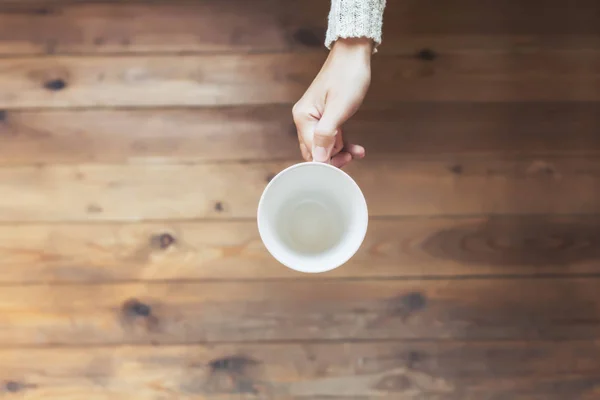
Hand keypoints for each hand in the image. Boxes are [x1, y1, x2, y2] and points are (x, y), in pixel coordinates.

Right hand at [292, 38, 371, 167]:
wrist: (354, 54)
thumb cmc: (347, 77)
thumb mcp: (338, 109)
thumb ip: (327, 135)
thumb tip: (319, 159)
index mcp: (303, 117)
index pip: (311, 151)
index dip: (327, 161)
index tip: (344, 164)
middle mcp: (305, 119)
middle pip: (315, 150)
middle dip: (333, 158)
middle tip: (351, 157)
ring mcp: (315, 117)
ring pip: (325, 145)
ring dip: (341, 151)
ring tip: (357, 152)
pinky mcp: (325, 116)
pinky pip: (331, 136)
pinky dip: (342, 143)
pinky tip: (356, 147)